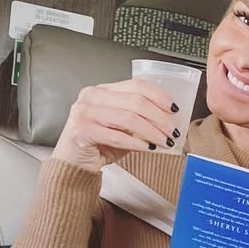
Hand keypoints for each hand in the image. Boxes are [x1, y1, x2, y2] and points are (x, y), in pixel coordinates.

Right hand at [52, 80, 180, 171]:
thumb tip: (168, 120)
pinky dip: (137, 143)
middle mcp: (92, 96)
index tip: (174, 109)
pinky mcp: (82, 130)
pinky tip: (148, 148)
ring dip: (152, 132)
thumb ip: (140, 118)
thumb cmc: (99, 143)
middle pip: (136, 101)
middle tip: (173, 132)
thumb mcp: (123, 127)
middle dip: (160, 118)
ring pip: (129, 118)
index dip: (159, 96)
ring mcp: (84, 112)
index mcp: (102, 90)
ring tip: (164, 142)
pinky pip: (117, 137)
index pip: (136, 85)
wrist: (74, 162)